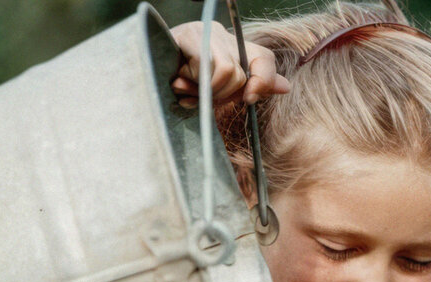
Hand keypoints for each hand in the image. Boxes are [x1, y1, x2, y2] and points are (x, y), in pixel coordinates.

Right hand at [170, 21, 289, 108]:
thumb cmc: (185, 87)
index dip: (263, 81)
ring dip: (206, 93)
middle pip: (240, 74)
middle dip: (223, 96)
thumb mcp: (222, 91)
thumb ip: (254, 87)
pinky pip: (203, 67)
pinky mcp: (183, 35)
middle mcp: (219, 34)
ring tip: (187, 94)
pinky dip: (192, 86)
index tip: (249, 99)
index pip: (263, 59)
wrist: (145, 76)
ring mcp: (201, 32)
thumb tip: (285, 87)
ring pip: (225, 71)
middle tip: (203, 100)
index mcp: (233, 47)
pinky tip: (177, 86)